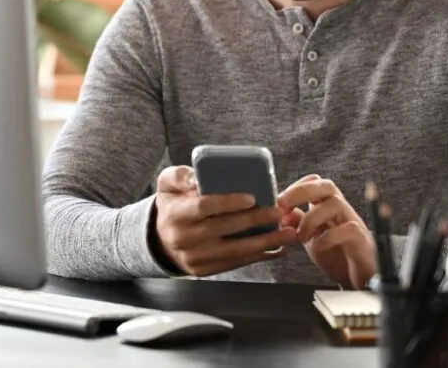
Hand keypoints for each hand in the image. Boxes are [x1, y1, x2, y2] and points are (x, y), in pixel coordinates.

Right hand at [153, 165, 298, 277]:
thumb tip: (198, 177)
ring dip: (265, 242)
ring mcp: (194, 257)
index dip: (228, 202)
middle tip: (278, 212)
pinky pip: (235, 263)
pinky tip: (277, 248)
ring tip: (288, 233)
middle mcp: (184, 238)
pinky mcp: (204, 270)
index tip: (251, 197)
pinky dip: (259, 256)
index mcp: (176, 214)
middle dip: (255, 221)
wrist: (159, 239)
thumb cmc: (171, 204)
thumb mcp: (167, 183)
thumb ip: (181, 175)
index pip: (204, 207)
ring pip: (234, 250)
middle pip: (224, 229)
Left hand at [277, 175, 376, 289]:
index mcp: (328, 207)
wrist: (360, 279)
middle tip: (282, 204)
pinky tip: (317, 246)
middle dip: (301, 191)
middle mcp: (342, 211)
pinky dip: (328, 237)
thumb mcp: (311, 238)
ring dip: (311, 218)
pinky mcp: (362, 241)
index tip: (279, 202)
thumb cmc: (336, 255)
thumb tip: (283, 212)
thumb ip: (298, 223)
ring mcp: (353, 224)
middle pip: (327, 186)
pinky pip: (349, 229)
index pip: (316, 182)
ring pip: (336, 204)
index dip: (296, 186)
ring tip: (300, 237)